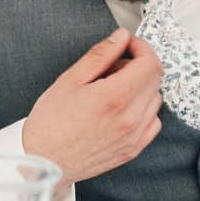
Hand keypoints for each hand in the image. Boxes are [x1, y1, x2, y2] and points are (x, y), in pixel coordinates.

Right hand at [20, 29, 164, 187]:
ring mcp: (134, 137)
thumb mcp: (70, 80)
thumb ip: (100, 55)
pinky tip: (121, 109)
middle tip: (112, 67)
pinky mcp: (133, 149)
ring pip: (155, 99)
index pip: (150, 64)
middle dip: (138, 65)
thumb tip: (120, 38)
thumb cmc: (50, 125)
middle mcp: (130, 119)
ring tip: (112, 89)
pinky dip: (143, 110)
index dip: (142, 48)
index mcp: (115, 98)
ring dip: (140, 87)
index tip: (129, 46)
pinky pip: (153, 122)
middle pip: (155, 79)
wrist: (44, 162)